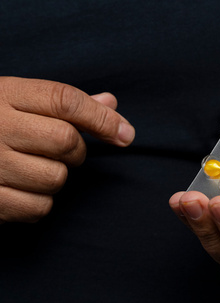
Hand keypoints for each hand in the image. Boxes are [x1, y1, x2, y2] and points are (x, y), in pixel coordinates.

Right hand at [0, 77, 134, 223]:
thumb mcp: (16, 98)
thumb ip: (62, 102)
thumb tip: (111, 102)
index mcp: (6, 95)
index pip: (65, 100)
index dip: (102, 118)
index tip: (125, 134)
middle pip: (66, 141)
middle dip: (76, 151)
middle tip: (62, 151)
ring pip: (56, 178)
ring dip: (57, 178)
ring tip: (35, 168)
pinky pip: (38, 207)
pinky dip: (40, 202)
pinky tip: (22, 189)